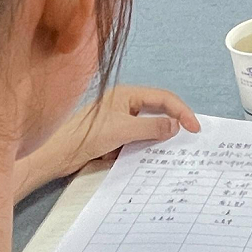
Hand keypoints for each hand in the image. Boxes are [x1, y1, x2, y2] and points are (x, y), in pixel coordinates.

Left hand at [15, 84, 201, 197]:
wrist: (56, 155)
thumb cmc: (84, 136)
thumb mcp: (122, 130)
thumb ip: (151, 127)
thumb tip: (175, 126)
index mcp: (126, 94)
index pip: (163, 98)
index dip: (181, 111)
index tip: (194, 128)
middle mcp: (124, 104)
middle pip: (157, 111)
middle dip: (172, 124)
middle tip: (189, 138)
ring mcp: (119, 120)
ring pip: (148, 128)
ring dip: (157, 138)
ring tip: (170, 151)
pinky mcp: (114, 136)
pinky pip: (137, 140)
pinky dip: (144, 148)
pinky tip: (148, 158)